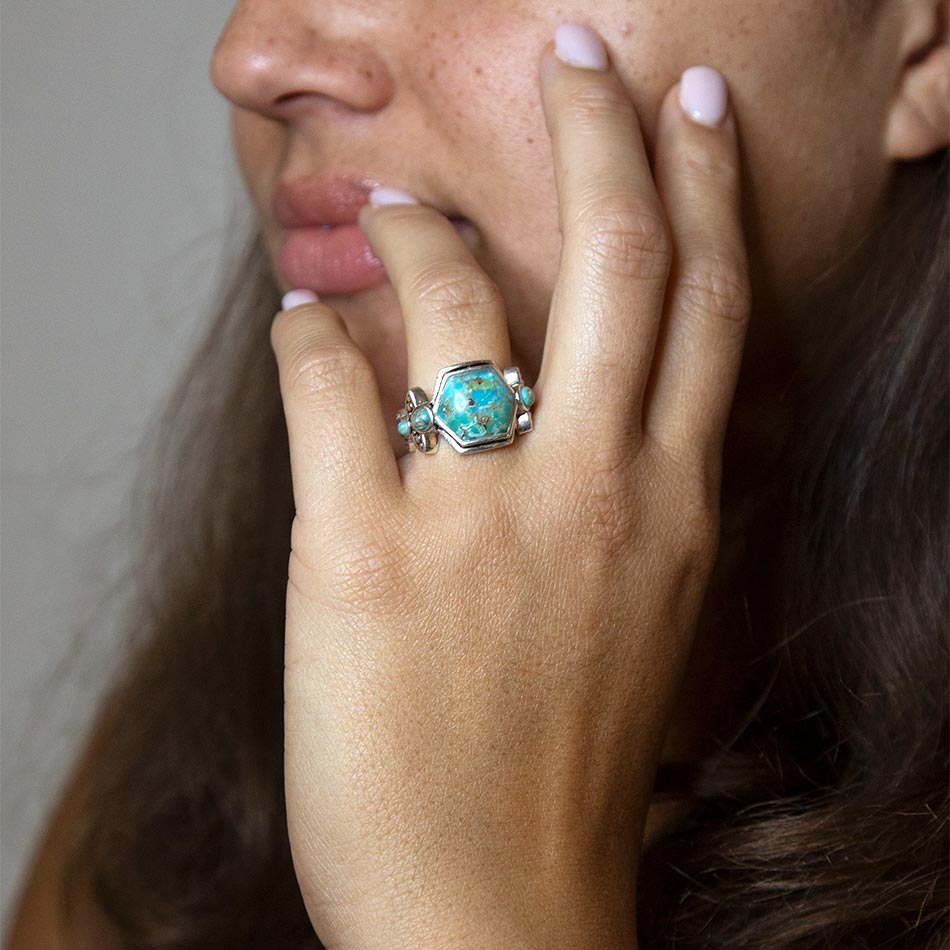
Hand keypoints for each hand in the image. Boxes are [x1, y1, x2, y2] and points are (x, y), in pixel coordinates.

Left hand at [271, 28, 749, 949]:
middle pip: (622, 261)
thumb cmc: (565, 765)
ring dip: (415, 230)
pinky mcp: (364, 556)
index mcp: (672, 505)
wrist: (498, 905)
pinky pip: (328, 386)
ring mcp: (481, 518)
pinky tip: (304, 329)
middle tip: (583, 58)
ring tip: (386, 206)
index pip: (709, 306)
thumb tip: (571, 395)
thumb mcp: (640, 613)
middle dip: (606, 132)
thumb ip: (626, 495)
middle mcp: (594, 490)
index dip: (703, 190)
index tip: (687, 113)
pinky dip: (309, 335)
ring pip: (456, 299)